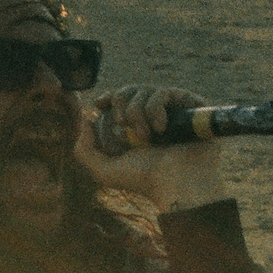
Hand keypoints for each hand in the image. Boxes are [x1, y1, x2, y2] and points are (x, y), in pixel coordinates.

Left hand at [75, 83, 225, 213]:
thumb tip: (86, 120)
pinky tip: (160, 128)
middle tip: (122, 124)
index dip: (110, 97)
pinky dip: (155, 109)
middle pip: (130, 90)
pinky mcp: (188, 105)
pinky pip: (164, 92)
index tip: (101, 103)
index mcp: (135, 128)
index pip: (121, 100)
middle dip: (121, 104)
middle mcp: (154, 116)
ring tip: (146, 136)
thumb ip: (84, 151)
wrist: (176, 182)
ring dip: (138, 112)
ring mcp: (172, 109)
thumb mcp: (104, 171)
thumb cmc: (144, 180)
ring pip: (145, 90)